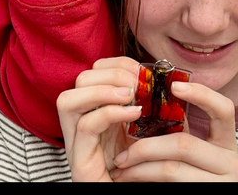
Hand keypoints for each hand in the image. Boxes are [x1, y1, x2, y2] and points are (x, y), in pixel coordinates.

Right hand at [57, 56, 142, 181]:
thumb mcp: (151, 135)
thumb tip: (170, 83)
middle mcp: (80, 127)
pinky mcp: (79, 164)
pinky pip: (85, 127)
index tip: (141, 69)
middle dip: (108, 73)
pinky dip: (108, 113)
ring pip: (67, 100)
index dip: (114, 64)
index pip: (92, 73)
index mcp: (96, 114)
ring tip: (131, 93)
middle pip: (77, 81)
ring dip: (101, 90)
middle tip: (137, 82)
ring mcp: (76, 145)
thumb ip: (154, 111)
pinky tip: (133, 113)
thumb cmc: (147, 174)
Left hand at [110, 80, 237, 181]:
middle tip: (120, 148)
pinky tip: (130, 176)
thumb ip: (180, 128)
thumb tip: (146, 99)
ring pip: (172, 168)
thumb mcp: (195, 149)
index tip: (174, 86)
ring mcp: (223, 185)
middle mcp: (234, 165)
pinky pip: (170, 185)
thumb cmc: (194, 172)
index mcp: (228, 144)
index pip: (224, 110)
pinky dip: (145, 179)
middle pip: (184, 143)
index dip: (202, 95)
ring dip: (139, 167)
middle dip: (146, 145)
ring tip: (119, 164)